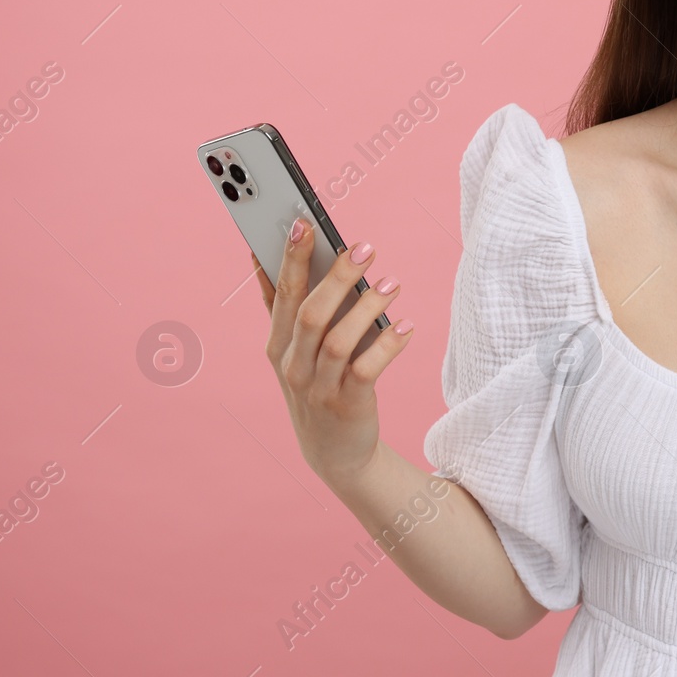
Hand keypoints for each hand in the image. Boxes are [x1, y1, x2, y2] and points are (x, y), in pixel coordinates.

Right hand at [252, 217, 412, 488]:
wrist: (337, 454)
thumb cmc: (319, 386)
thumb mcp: (295, 351)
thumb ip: (286, 309)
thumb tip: (269, 255)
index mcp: (277, 344)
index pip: (279, 293)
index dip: (288, 258)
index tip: (300, 222)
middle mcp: (292, 365)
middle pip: (309, 313)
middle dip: (335, 277)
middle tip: (365, 247)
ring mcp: (317, 388)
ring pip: (337, 341)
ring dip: (366, 308)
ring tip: (391, 283)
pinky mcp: (348, 405)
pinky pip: (367, 370)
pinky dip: (387, 345)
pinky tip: (407, 324)